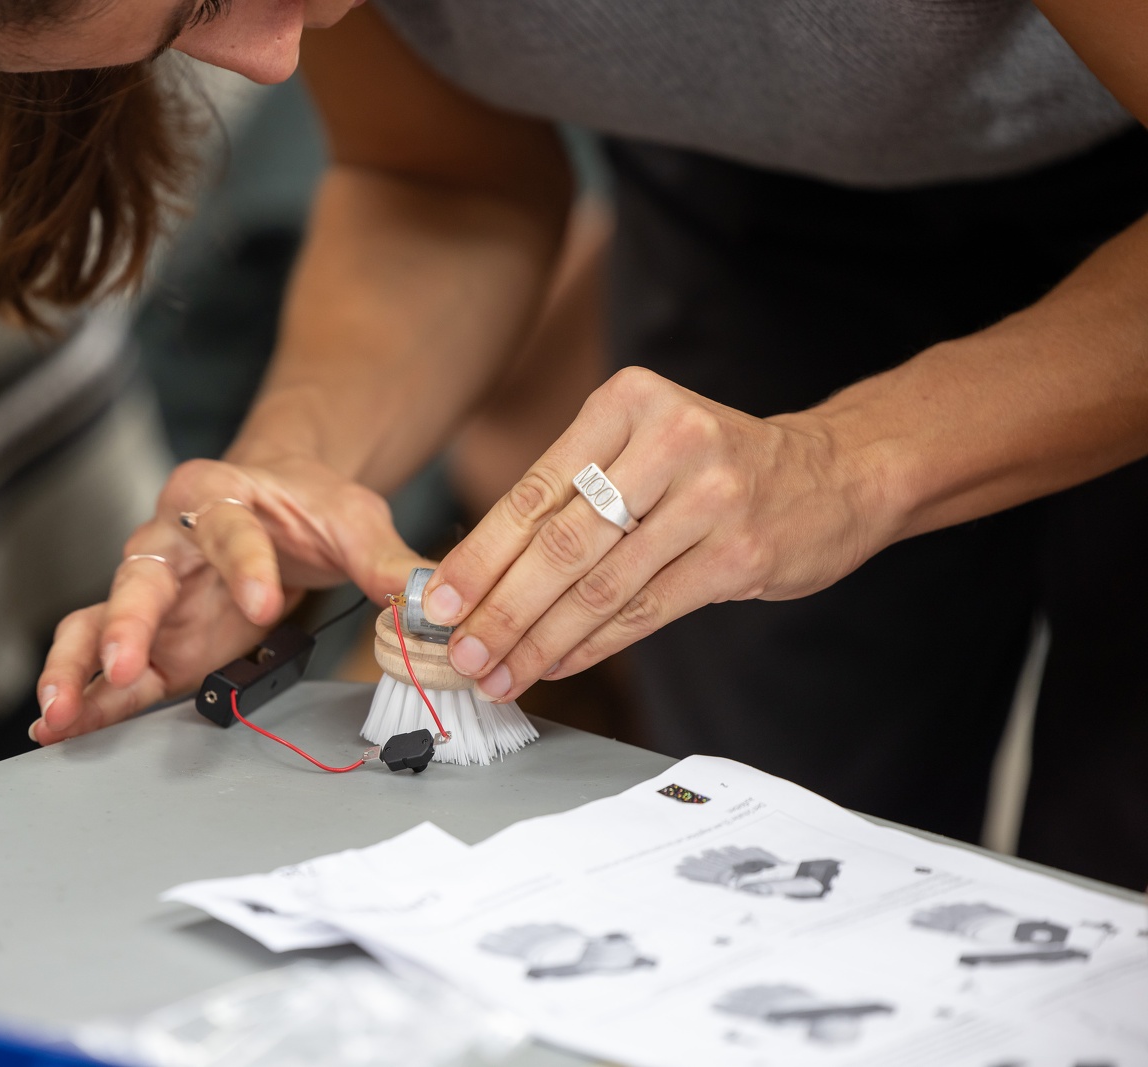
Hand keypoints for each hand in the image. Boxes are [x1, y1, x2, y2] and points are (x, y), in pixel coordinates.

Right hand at [32, 456, 425, 742]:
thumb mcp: (353, 519)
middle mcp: (169, 539)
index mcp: (218, 492)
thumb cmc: (308, 505)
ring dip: (79, 667)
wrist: (282, 503)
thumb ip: (385, 559)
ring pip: (98, 621)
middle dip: (129, 621)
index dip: (244, 565)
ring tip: (59, 712)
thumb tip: (425, 599)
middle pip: (138, 574)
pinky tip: (60, 728)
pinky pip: (107, 665)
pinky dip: (86, 697)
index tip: (264, 604)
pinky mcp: (154, 639)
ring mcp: (154, 593)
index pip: (228, 527)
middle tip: (129, 664)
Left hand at [420, 366, 886, 701]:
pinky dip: (594, 644)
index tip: (438, 601)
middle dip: (502, 608)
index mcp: (628, 402)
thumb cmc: (715, 465)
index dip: (481, 554)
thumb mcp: (643, 443)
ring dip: (541, 639)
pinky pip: (646, 609)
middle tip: (462, 653)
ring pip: (602, 585)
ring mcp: (711, 497)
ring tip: (501, 672)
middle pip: (562, 542)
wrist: (836, 472)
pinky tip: (556, 665)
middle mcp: (669, 439)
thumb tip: (481, 571)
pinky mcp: (739, 552)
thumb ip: (572, 492)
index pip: (535, 490)